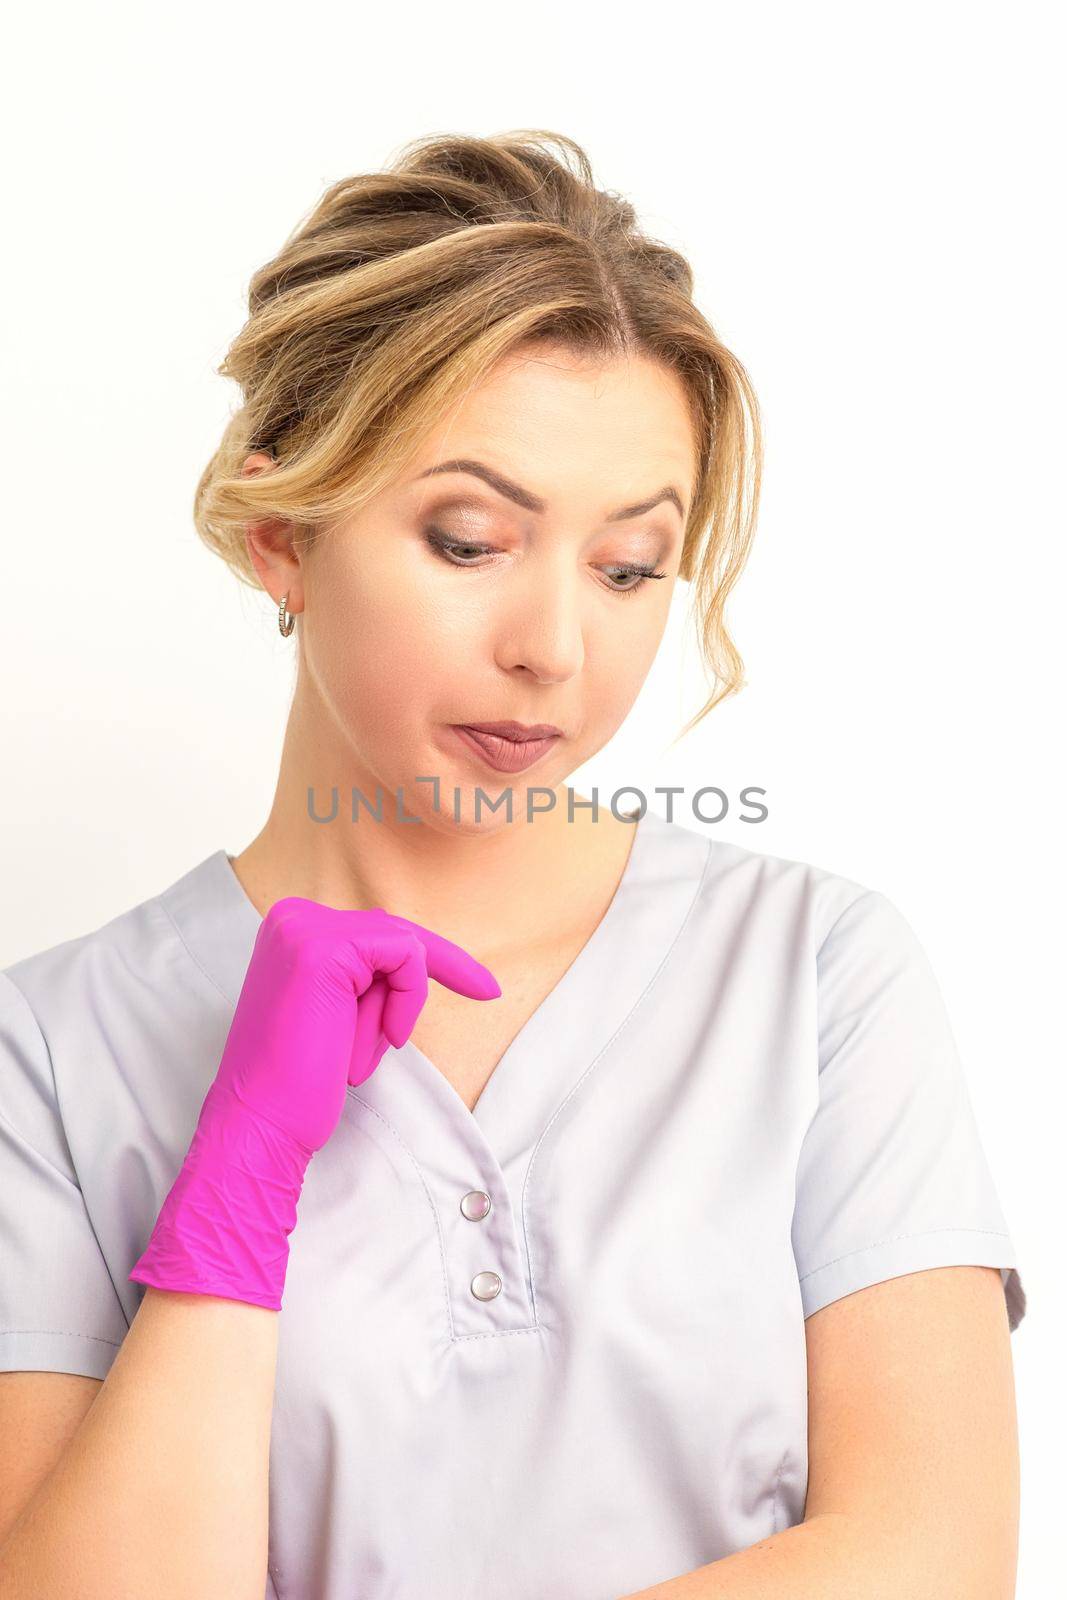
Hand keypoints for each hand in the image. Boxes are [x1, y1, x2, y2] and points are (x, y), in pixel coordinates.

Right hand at [129, 898, 499, 1309]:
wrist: (260, 1126)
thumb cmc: (300, 1083)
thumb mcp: (337, 1012)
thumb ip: (363, 976)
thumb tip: (413, 954)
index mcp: (290, 930)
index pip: (379, 933)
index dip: (433, 962)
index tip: (488, 989)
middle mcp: (292, 918)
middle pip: (395, 935)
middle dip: (408, 994)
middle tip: (419, 1027)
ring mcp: (303, 929)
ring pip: (403, 946)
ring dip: (396, 1008)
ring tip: (353, 1055)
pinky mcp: (322, 948)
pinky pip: (405, 955)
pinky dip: (407, 999)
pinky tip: (383, 1038)